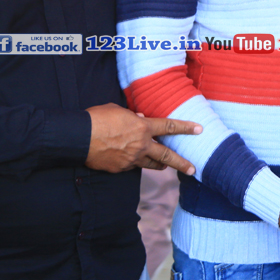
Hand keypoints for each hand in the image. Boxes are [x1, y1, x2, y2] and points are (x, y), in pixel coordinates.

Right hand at [85, 103, 200, 174]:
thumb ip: (132, 117)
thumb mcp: (118, 111)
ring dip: (161, 165)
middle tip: (193, 168)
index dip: (185, 127)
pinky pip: (132, 166)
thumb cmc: (97, 118)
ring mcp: (131, 159)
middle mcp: (141, 145)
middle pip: (167, 156)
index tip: (199, 129)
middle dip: (182, 162)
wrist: (79, 137)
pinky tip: (130, 159)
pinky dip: (134, 162)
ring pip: (151, 164)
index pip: (169, 126)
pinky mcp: (120, 169)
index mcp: (142, 127)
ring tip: (168, 167)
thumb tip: (140, 119)